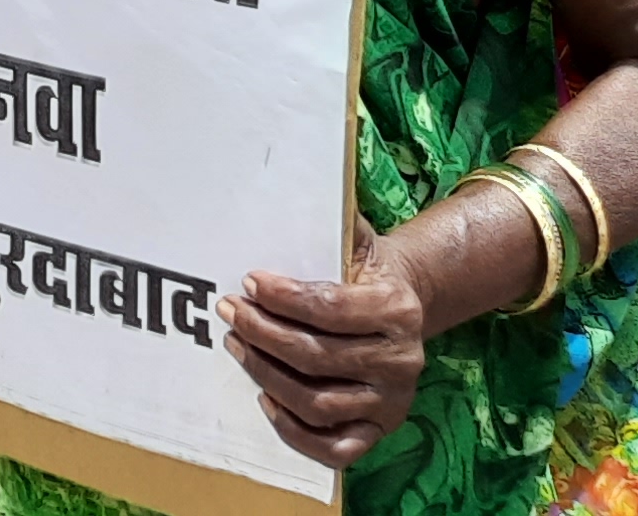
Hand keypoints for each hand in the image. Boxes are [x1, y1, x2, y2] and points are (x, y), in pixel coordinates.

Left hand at [228, 233, 431, 469]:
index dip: (282, 297)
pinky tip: (265, 399)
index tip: (248, 282)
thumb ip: (334, 224)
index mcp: (397, 310)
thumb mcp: (358, 242)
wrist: (406, 306)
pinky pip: (335, 448)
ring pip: (318, 402)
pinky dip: (295, 431)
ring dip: (267, 375)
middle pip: (316, 356)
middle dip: (263, 333)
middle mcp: (401, 361)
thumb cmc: (367, 274)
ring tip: (237, 346)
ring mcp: (391, 402)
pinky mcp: (379, 431)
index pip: (329, 308)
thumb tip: (292, 189)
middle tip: (230, 313)